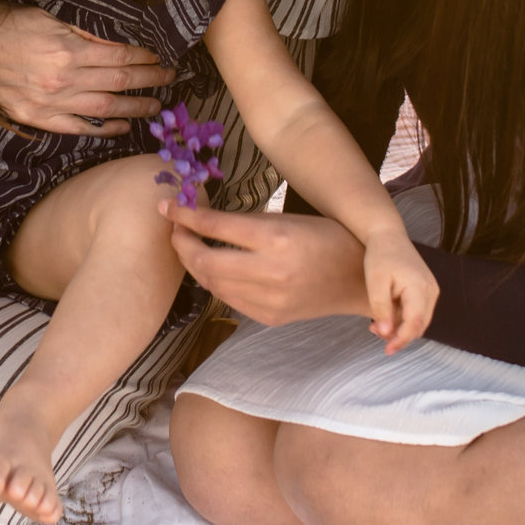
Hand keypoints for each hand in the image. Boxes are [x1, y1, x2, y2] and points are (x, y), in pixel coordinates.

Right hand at [0, 6, 171, 136]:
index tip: (158, 57)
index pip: (119, 56)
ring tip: (156, 106)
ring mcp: (52, 102)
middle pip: (119, 82)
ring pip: (105, 109)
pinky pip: (79, 128)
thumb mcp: (47, 18)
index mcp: (68, 50)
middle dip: (149, 80)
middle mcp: (64, 79)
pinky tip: (122, 127)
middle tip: (169, 79)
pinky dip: (103, 129)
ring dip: (135, 107)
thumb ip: (83, 34)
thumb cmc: (5, 27)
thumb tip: (114, 44)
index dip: (143, 58)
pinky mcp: (38, 118)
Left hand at [166, 201, 373, 326]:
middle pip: (205, 262)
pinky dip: (213, 282)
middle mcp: (271, 272)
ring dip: (194, 264)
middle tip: (174, 229)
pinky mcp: (269, 317)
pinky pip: (228, 299)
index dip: (185, 216)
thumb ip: (246, 221)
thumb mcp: (288, 219)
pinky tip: (211, 268)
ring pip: (212, 284)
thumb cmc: (326, 238)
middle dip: (181, 244)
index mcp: (277, 239)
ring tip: (188, 246)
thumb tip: (201, 218)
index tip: (165, 206)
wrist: (358, 281)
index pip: (216, 227)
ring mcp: (269, 301)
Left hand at [363, 233, 438, 352]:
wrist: (388, 235)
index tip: (387, 350)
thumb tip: (385, 334)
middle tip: (373, 330)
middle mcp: (431, 291)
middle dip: (399, 335)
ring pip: (419, 321)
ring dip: (400, 327)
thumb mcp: (375, 282)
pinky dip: (403, 318)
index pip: (415, 324)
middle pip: (420, 325)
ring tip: (375, 323)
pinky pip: (418, 312)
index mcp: (420, 288)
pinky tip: (385, 314)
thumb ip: (381, 309)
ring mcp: (432, 290)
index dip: (401, 340)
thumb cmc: (380, 256)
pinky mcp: (427, 289)